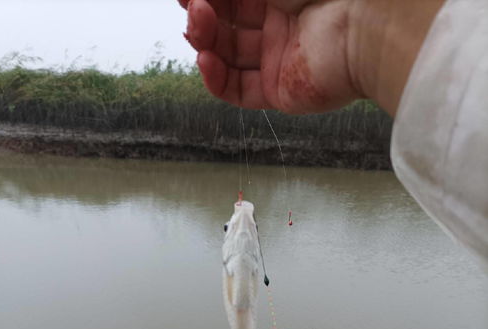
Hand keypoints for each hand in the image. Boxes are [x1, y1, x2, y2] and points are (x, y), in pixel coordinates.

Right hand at [181, 0, 359, 113]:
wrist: (366, 24)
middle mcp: (281, 22)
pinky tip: (205, 60)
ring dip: (205, 41)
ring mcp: (280, 58)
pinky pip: (239, 90)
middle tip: (193, 6)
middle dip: (202, 14)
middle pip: (226, 23)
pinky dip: (215, 79)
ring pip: (228, 56)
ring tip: (197, 26)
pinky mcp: (280, 91)